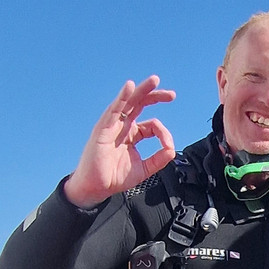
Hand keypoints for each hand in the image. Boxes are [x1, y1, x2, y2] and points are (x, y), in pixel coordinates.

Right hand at [64, 76, 176, 208]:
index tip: (168, 147)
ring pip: (128, 102)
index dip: (164, 134)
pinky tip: (130, 87)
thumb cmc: (114, 177)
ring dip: (142, 90)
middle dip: (156, 96)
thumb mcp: (144, 169)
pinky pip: (114, 109)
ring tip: (154, 81)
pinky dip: (122, 97)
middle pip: (140, 104)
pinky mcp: (103, 128)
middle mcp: (123, 126)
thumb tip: (172, 150)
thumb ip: (159, 159)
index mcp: (132, 134)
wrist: (96, 187)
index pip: (152, 125)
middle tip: (171, 95)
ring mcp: (112, 125)